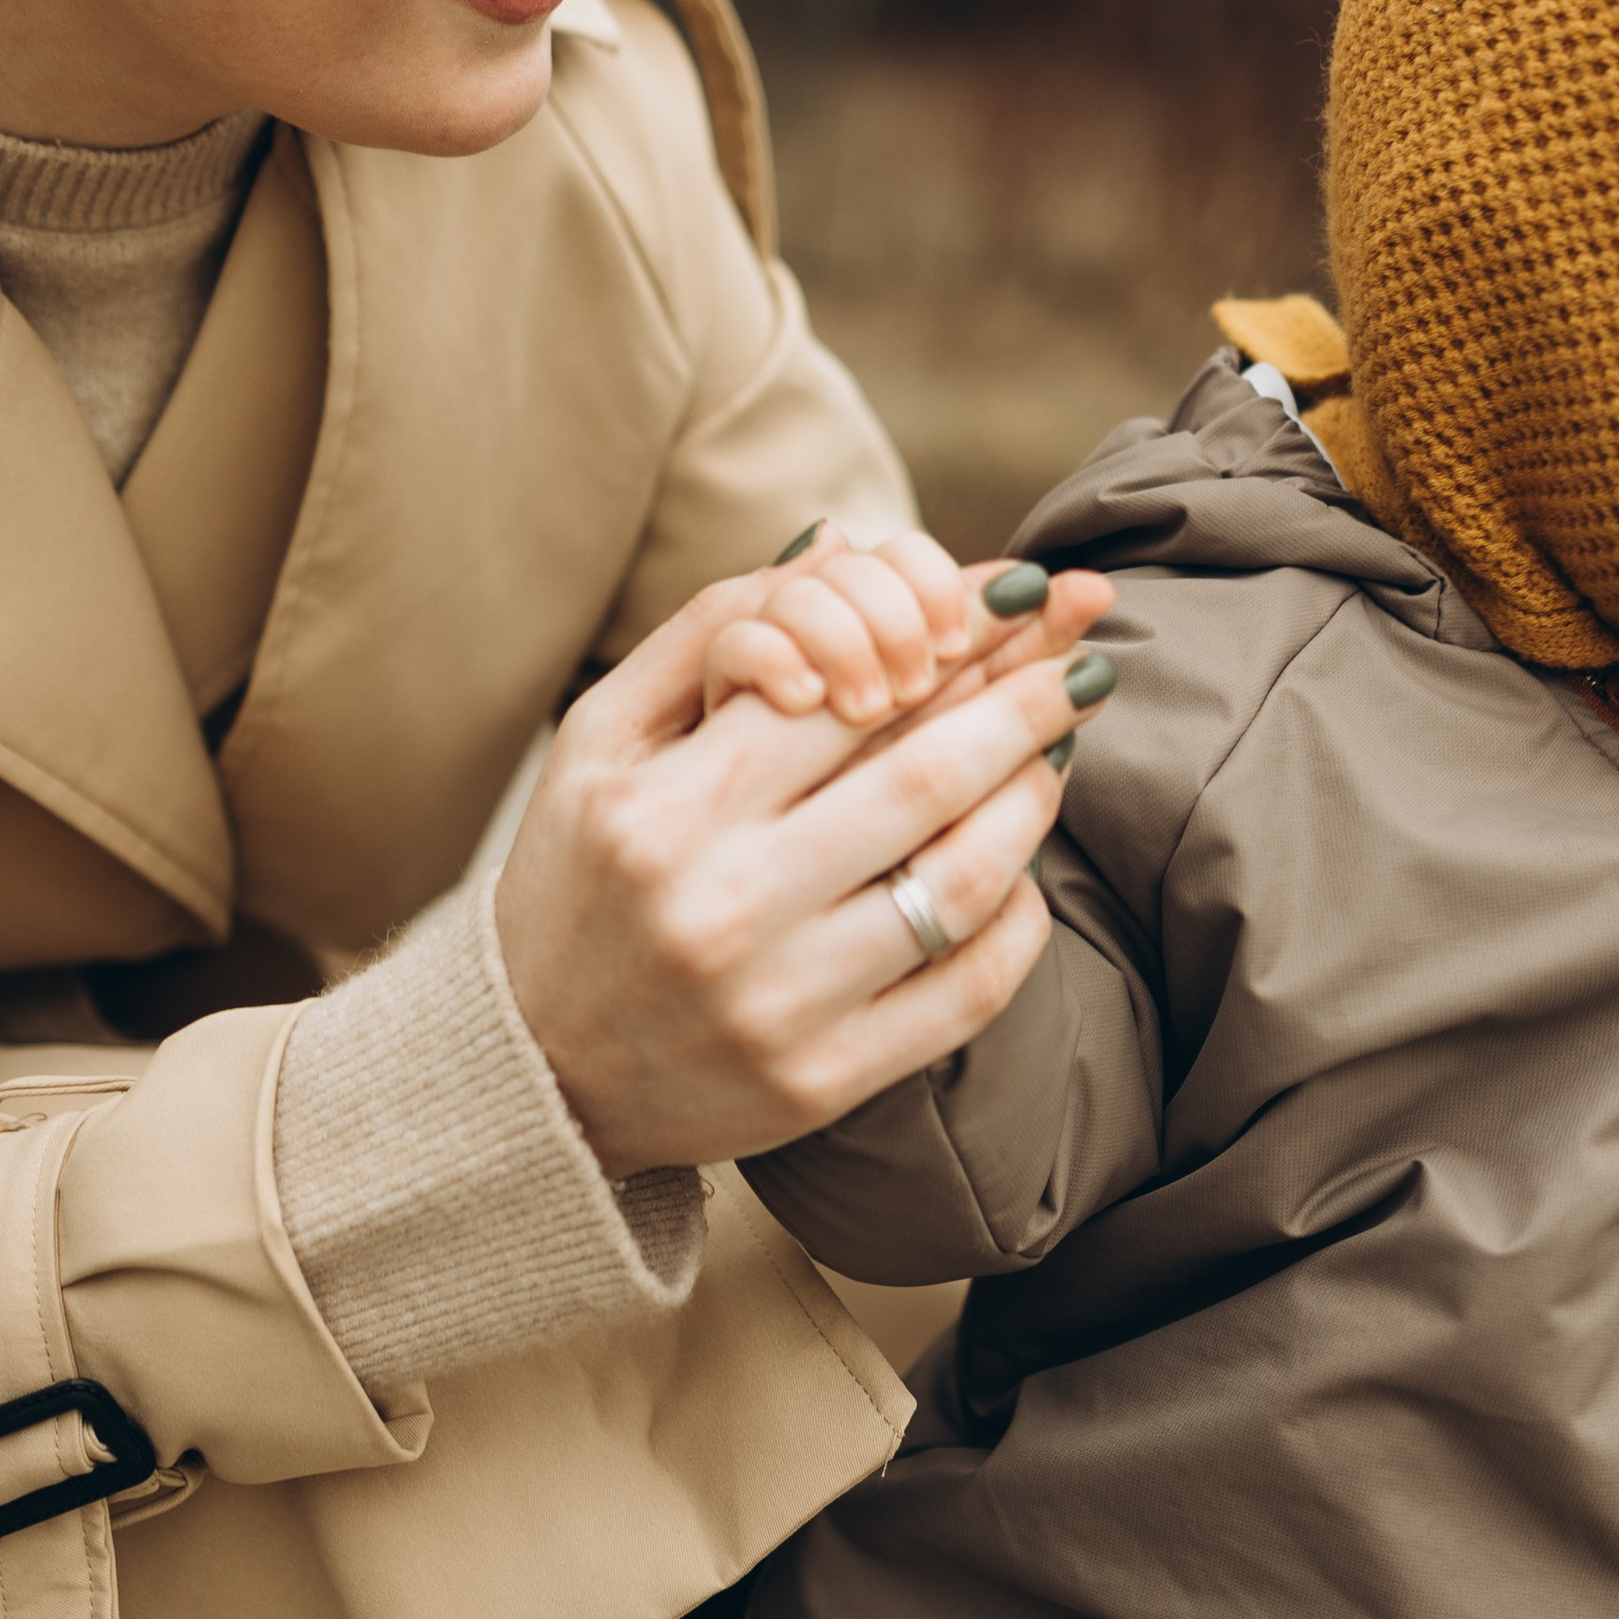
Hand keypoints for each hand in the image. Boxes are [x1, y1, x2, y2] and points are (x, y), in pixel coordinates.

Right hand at [496, 563, 1117, 1177]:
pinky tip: (1023, 865)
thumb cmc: (577, 880)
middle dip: (1027, 696)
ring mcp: (781, 1000)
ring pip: (964, 876)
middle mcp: (724, 904)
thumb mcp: (600, 743)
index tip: (1022, 592)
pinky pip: (968, 988)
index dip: (950, 632)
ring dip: (1035, 792)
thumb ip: (710, 632)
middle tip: (1084, 651)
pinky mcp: (825, 1079)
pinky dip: (1019, 916)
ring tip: (1061, 741)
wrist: (533, 1074)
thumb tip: (840, 539)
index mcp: (665, 808)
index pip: (844, 688)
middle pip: (925, 772)